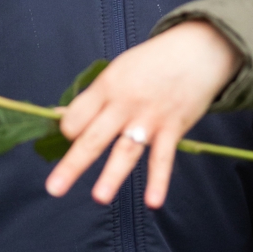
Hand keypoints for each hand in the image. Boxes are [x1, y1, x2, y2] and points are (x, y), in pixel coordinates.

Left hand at [45, 21, 240, 209]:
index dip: (69, 131)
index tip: (73, 136)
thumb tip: (60, 116)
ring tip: (99, 197)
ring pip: (126, 150)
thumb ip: (93, 97)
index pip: (76, 117)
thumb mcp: (118, 70)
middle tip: (54, 188)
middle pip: (94, 138)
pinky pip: (163, 158)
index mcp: (107, 86)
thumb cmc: (153, 61)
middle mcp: (125, 103)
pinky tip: (153, 201)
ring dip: (112, 175)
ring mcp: (150, 118)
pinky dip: (159, 181)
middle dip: (73, 164)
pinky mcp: (173, 128)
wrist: (198, 50)